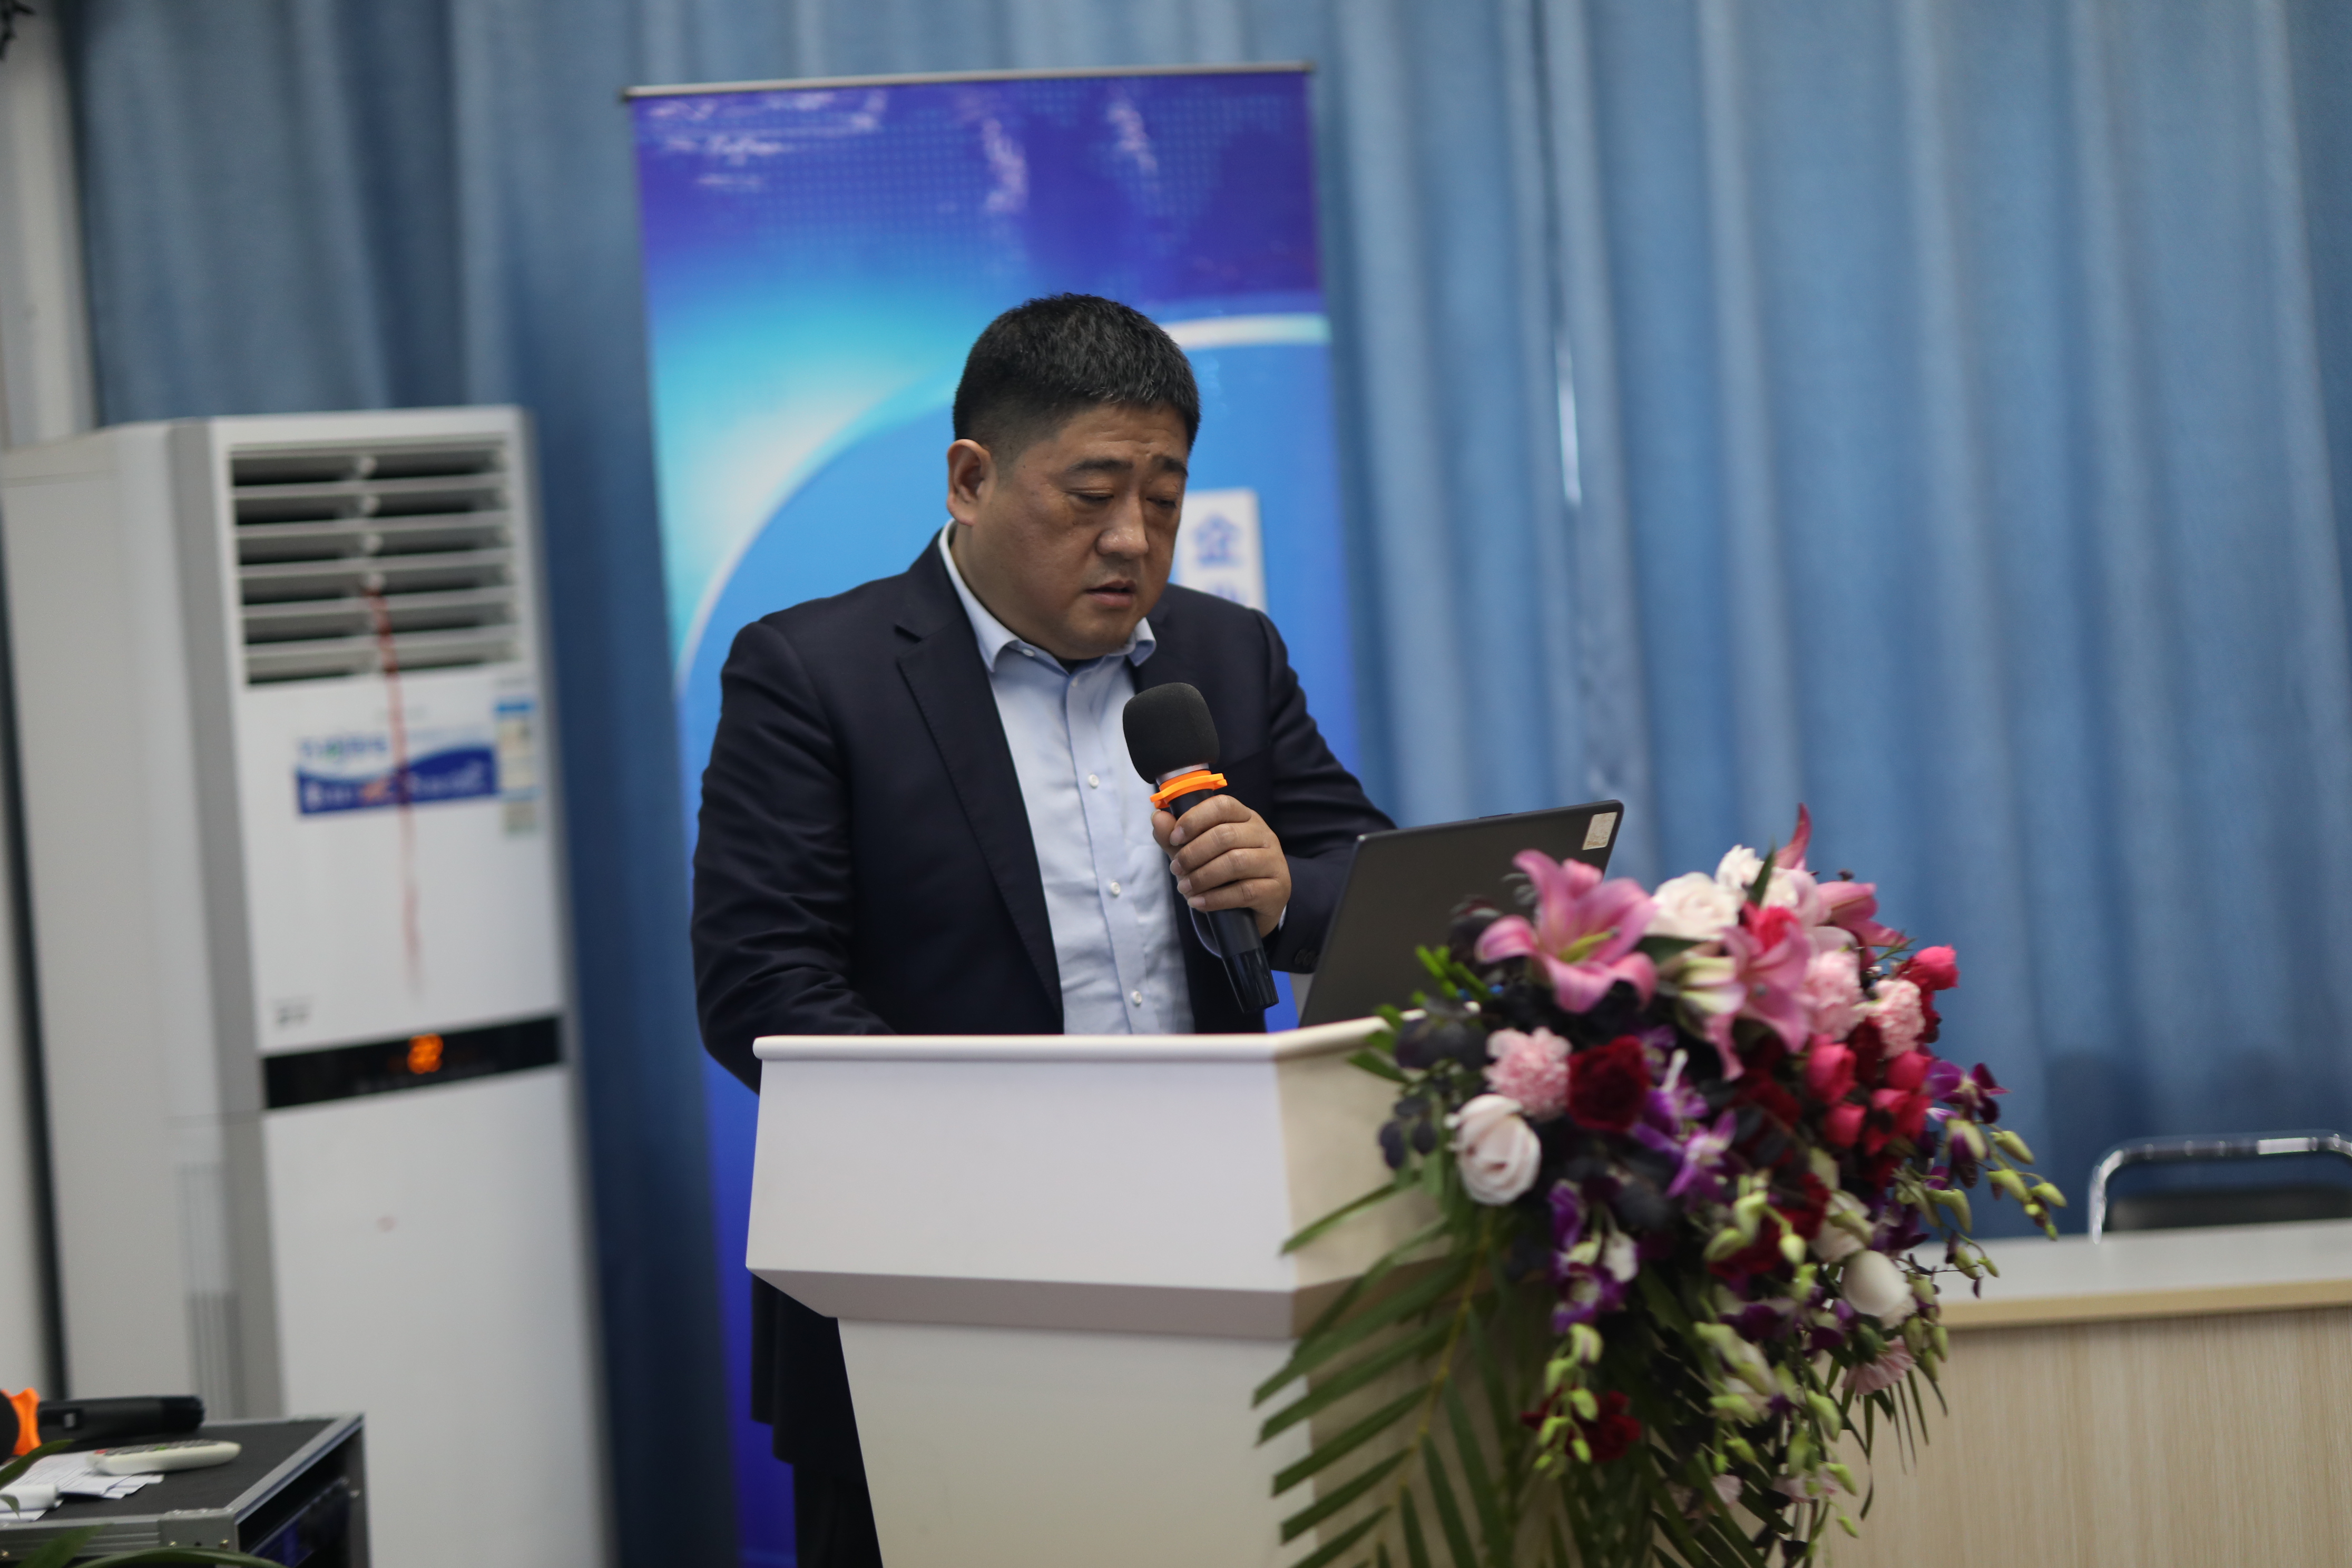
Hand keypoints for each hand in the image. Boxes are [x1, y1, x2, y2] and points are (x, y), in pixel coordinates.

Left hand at [1152, 794, 1290, 937]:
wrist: (1254, 908)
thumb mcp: (1196, 853)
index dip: (1194, 819)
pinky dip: (1215, 898)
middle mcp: (1263, 834)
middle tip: (1176, 870)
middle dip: (1193, 854)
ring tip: (1184, 889)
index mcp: (1244, 817)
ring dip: (1202, 877)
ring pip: (1235, 862)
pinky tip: (1198, 903)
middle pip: (1225, 835)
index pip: (1222, 805)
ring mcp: (1273, 861)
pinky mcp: (1276, 888)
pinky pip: (1244, 891)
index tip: (1174, 838)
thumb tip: (1158, 817)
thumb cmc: (1224, 873)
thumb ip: (1176, 837)